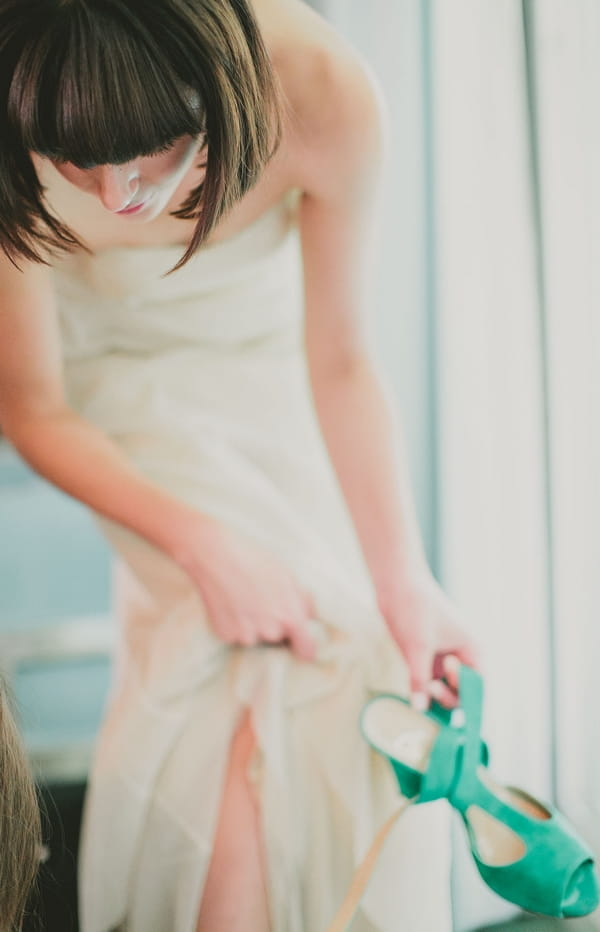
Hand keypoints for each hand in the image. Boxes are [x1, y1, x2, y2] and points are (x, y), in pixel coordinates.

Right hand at [175, 515, 317, 660]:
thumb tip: (312, 618)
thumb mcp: (287, 575)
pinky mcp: (225, 635)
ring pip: (256, 638)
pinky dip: (234, 624)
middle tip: (262, 601)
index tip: (301, 645)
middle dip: (274, 625)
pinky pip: (236, 635)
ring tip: (244, 598)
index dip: (304, 647)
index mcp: (291, 617)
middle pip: (278, 639)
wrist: (215, 555)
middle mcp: (270, 631)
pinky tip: (230, 603)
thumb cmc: (254, 560)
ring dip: (253, 625)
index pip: (306, 651)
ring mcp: (246, 636)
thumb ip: (303, 600)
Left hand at [378, 569, 481, 710]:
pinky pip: (428, 683)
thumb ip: (420, 678)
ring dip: (435, 695)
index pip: (479, 685)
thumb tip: (420, 708)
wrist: (397, 584)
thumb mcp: (418, 646)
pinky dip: (422, 690)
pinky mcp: (426, 659)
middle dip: (449, 695)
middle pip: (463, 692)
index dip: (469, 699)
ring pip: (445, 690)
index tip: (456, 709)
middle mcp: (462, 656)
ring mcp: (444, 658)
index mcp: (472, 649)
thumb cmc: (415, 609)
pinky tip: (415, 692)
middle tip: (431, 686)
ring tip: (424, 685)